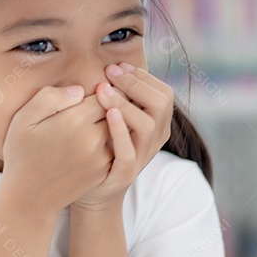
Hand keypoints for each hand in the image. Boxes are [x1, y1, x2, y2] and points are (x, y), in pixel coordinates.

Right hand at [0, 85, 114, 214]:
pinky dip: (113, 140)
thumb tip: (79, 90)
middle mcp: (93, 138)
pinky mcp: (105, 171)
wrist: (28, 199)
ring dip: (115, 122)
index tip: (99, 85)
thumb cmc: (22, 155)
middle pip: (116, 110)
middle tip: (111, 96)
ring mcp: (101, 157)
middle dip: (113, 102)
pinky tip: (100, 137)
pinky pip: (116, 147)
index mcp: (74, 121)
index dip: (102, 87)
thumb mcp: (23, 120)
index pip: (103, 93)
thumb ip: (49, 97)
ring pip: (118, 129)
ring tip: (108, 115)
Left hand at [73, 63, 174, 210]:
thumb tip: (114, 66)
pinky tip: (108, 114)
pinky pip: (128, 151)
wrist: (94, 189)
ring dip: (126, 103)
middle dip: (135, 84)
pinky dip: (120, 130)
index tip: (118, 66)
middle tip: (110, 72)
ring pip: (147, 125)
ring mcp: (142, 157)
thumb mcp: (115, 120)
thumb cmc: (102, 147)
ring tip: (103, 90)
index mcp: (157, 124)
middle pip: (161, 104)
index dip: (142, 77)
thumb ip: (121, 98)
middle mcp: (155, 140)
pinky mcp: (125, 173)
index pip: (163, 93)